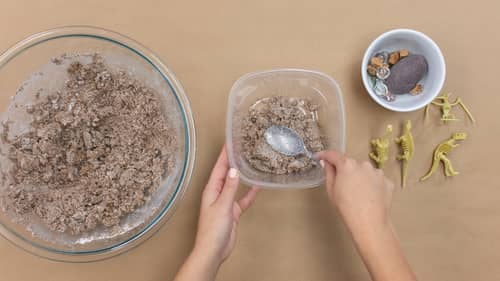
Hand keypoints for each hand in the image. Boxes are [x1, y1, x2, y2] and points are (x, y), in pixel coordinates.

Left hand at [193, 146, 258, 263]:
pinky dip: (249, 193)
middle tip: (240, 147)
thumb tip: (234, 170)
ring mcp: (225, 202)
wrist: (213, 250)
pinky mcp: (232, 212)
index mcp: (211, 190)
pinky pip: (242, 199)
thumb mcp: (223, 206)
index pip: (218, 167)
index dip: (224, 154)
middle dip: (232, 161)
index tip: (229, 142)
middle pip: (226, 173)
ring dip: (241, 175)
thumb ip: (230, 188)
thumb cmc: (213, 230)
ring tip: (249, 162)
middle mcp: (217, 193)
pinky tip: (257, 187)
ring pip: (234, 184)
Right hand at [316, 150, 415, 280]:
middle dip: (346, 171)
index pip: (333, 155)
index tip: (320, 157)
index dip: (325, 155)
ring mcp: (377, 172)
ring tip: (358, 194)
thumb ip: (329, 172)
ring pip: (365, 171)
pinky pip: (376, 180)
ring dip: (360, 177)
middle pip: (351, 164)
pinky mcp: (387, 181)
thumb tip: (327, 163)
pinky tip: (369, 197)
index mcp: (347, 165)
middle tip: (343, 185)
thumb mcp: (331, 190)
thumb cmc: (346, 208)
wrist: (370, 223)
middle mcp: (363, 164)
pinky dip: (372, 185)